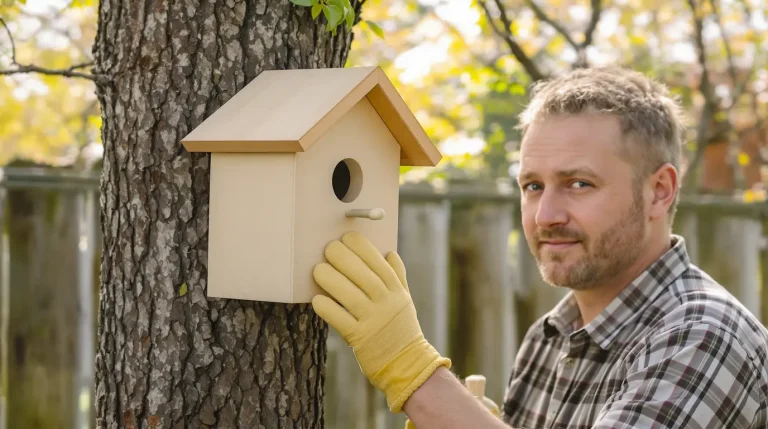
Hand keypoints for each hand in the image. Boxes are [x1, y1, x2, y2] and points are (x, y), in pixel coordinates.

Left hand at [312, 231, 450, 411]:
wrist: (408, 365)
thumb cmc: (402, 329)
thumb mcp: (405, 301)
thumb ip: (398, 277)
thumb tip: (390, 252)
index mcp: (396, 291)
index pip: (378, 262)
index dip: (361, 247)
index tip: (347, 237)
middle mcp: (387, 303)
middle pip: (362, 275)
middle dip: (343, 258)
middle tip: (328, 249)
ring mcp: (374, 321)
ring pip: (349, 294)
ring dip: (331, 279)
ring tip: (317, 269)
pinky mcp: (361, 339)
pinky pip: (341, 320)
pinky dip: (328, 308)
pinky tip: (317, 299)